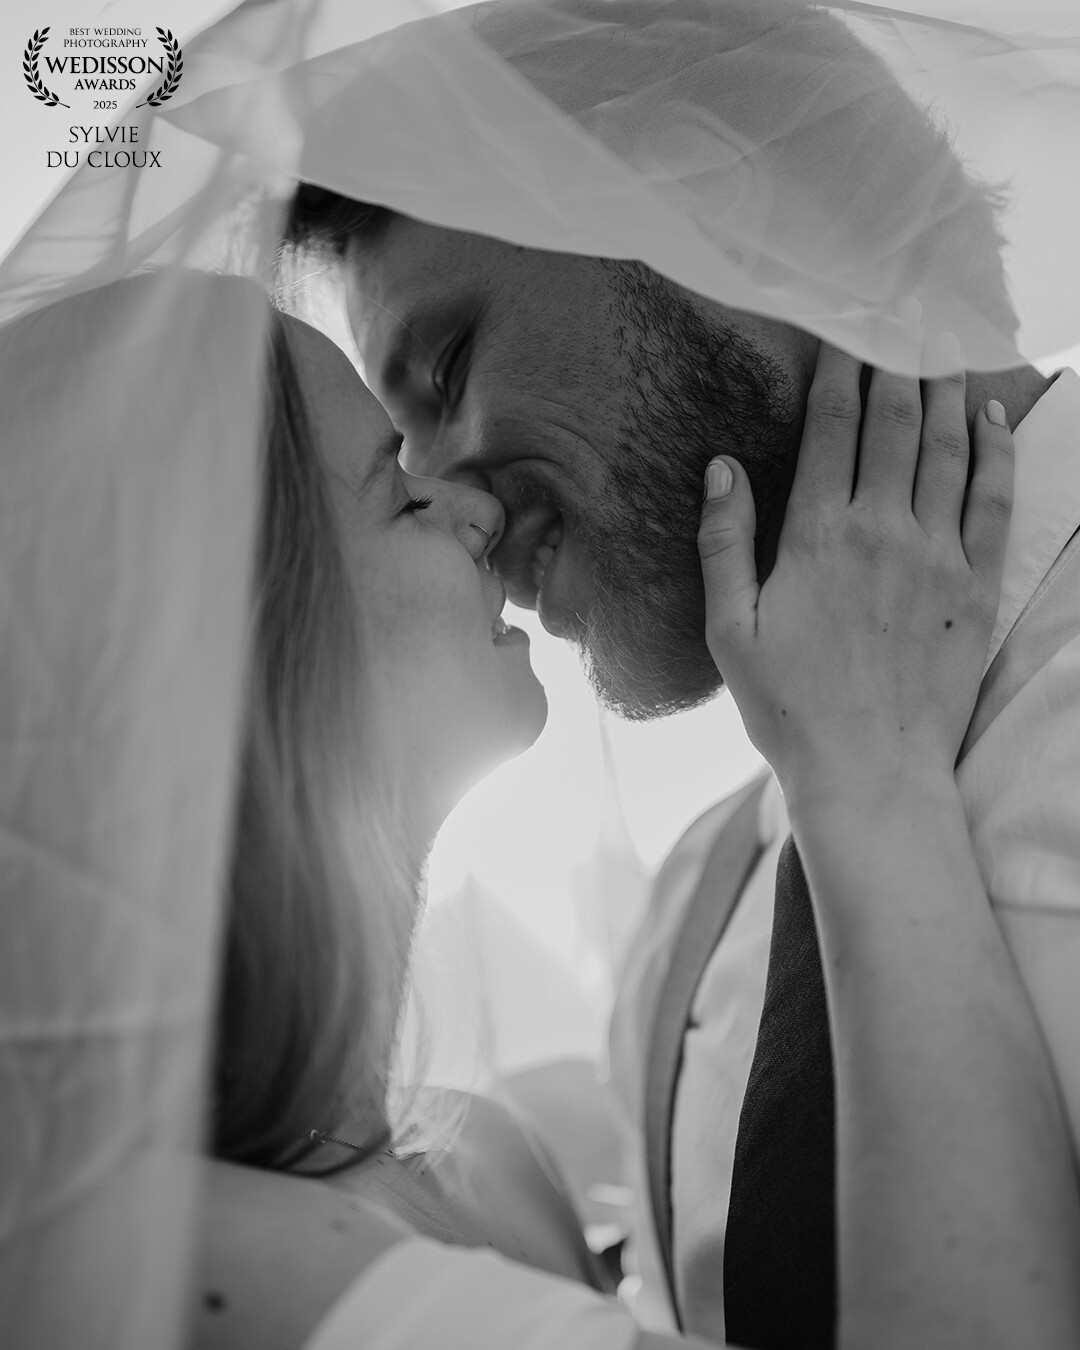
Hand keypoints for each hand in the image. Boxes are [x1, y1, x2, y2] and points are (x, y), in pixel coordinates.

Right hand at [697, 343, 1013, 804]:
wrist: (868, 771)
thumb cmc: (788, 706)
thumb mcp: (729, 629)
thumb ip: (723, 543)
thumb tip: (722, 467)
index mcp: (817, 536)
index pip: (833, 427)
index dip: (840, 369)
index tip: (846, 328)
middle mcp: (882, 530)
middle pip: (896, 423)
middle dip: (898, 362)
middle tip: (903, 317)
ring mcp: (937, 554)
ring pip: (949, 448)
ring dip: (948, 391)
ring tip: (946, 347)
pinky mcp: (975, 585)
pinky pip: (993, 499)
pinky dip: (997, 450)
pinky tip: (994, 416)